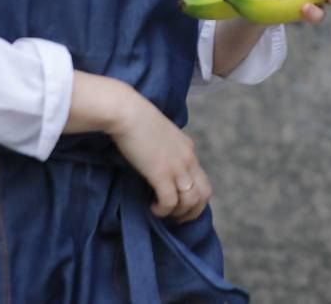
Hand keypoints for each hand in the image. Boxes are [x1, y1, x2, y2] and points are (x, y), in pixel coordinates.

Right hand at [109, 92, 211, 222]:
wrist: (127, 112)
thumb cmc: (137, 118)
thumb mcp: (160, 133)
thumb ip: (166, 148)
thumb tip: (159, 162)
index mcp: (188, 148)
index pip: (202, 180)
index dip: (194, 197)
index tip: (180, 204)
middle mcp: (188, 159)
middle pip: (204, 194)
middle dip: (193, 211)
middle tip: (177, 217)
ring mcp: (176, 167)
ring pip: (190, 201)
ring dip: (178, 213)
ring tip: (163, 213)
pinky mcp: (161, 174)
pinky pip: (170, 202)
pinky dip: (163, 210)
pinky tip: (153, 208)